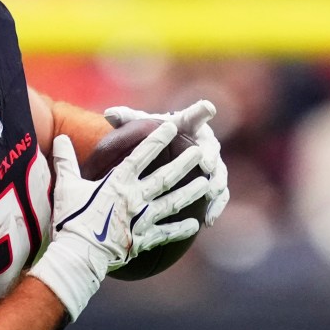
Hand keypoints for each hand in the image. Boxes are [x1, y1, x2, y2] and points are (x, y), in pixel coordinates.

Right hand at [30, 124, 209, 319]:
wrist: (78, 254)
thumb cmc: (70, 219)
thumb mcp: (66, 186)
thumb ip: (66, 161)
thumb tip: (60, 139)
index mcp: (118, 182)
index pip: (142, 155)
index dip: (157, 139)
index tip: (172, 126)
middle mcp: (135, 198)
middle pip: (165, 177)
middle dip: (185, 163)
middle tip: (201, 151)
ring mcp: (142, 220)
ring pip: (172, 203)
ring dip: (191, 192)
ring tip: (207, 183)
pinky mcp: (142, 239)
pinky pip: (166, 233)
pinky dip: (180, 229)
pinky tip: (196, 225)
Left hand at [104, 99, 229, 228]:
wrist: (165, 150)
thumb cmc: (153, 135)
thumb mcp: (140, 126)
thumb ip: (127, 118)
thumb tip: (109, 113)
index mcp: (188, 125)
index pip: (195, 116)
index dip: (202, 112)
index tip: (208, 108)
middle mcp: (205, 143)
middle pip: (212, 148)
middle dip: (211, 156)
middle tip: (207, 165)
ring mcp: (213, 164)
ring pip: (220, 174)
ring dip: (216, 184)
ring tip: (209, 194)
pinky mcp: (214, 184)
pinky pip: (219, 197)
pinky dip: (215, 207)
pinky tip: (207, 221)